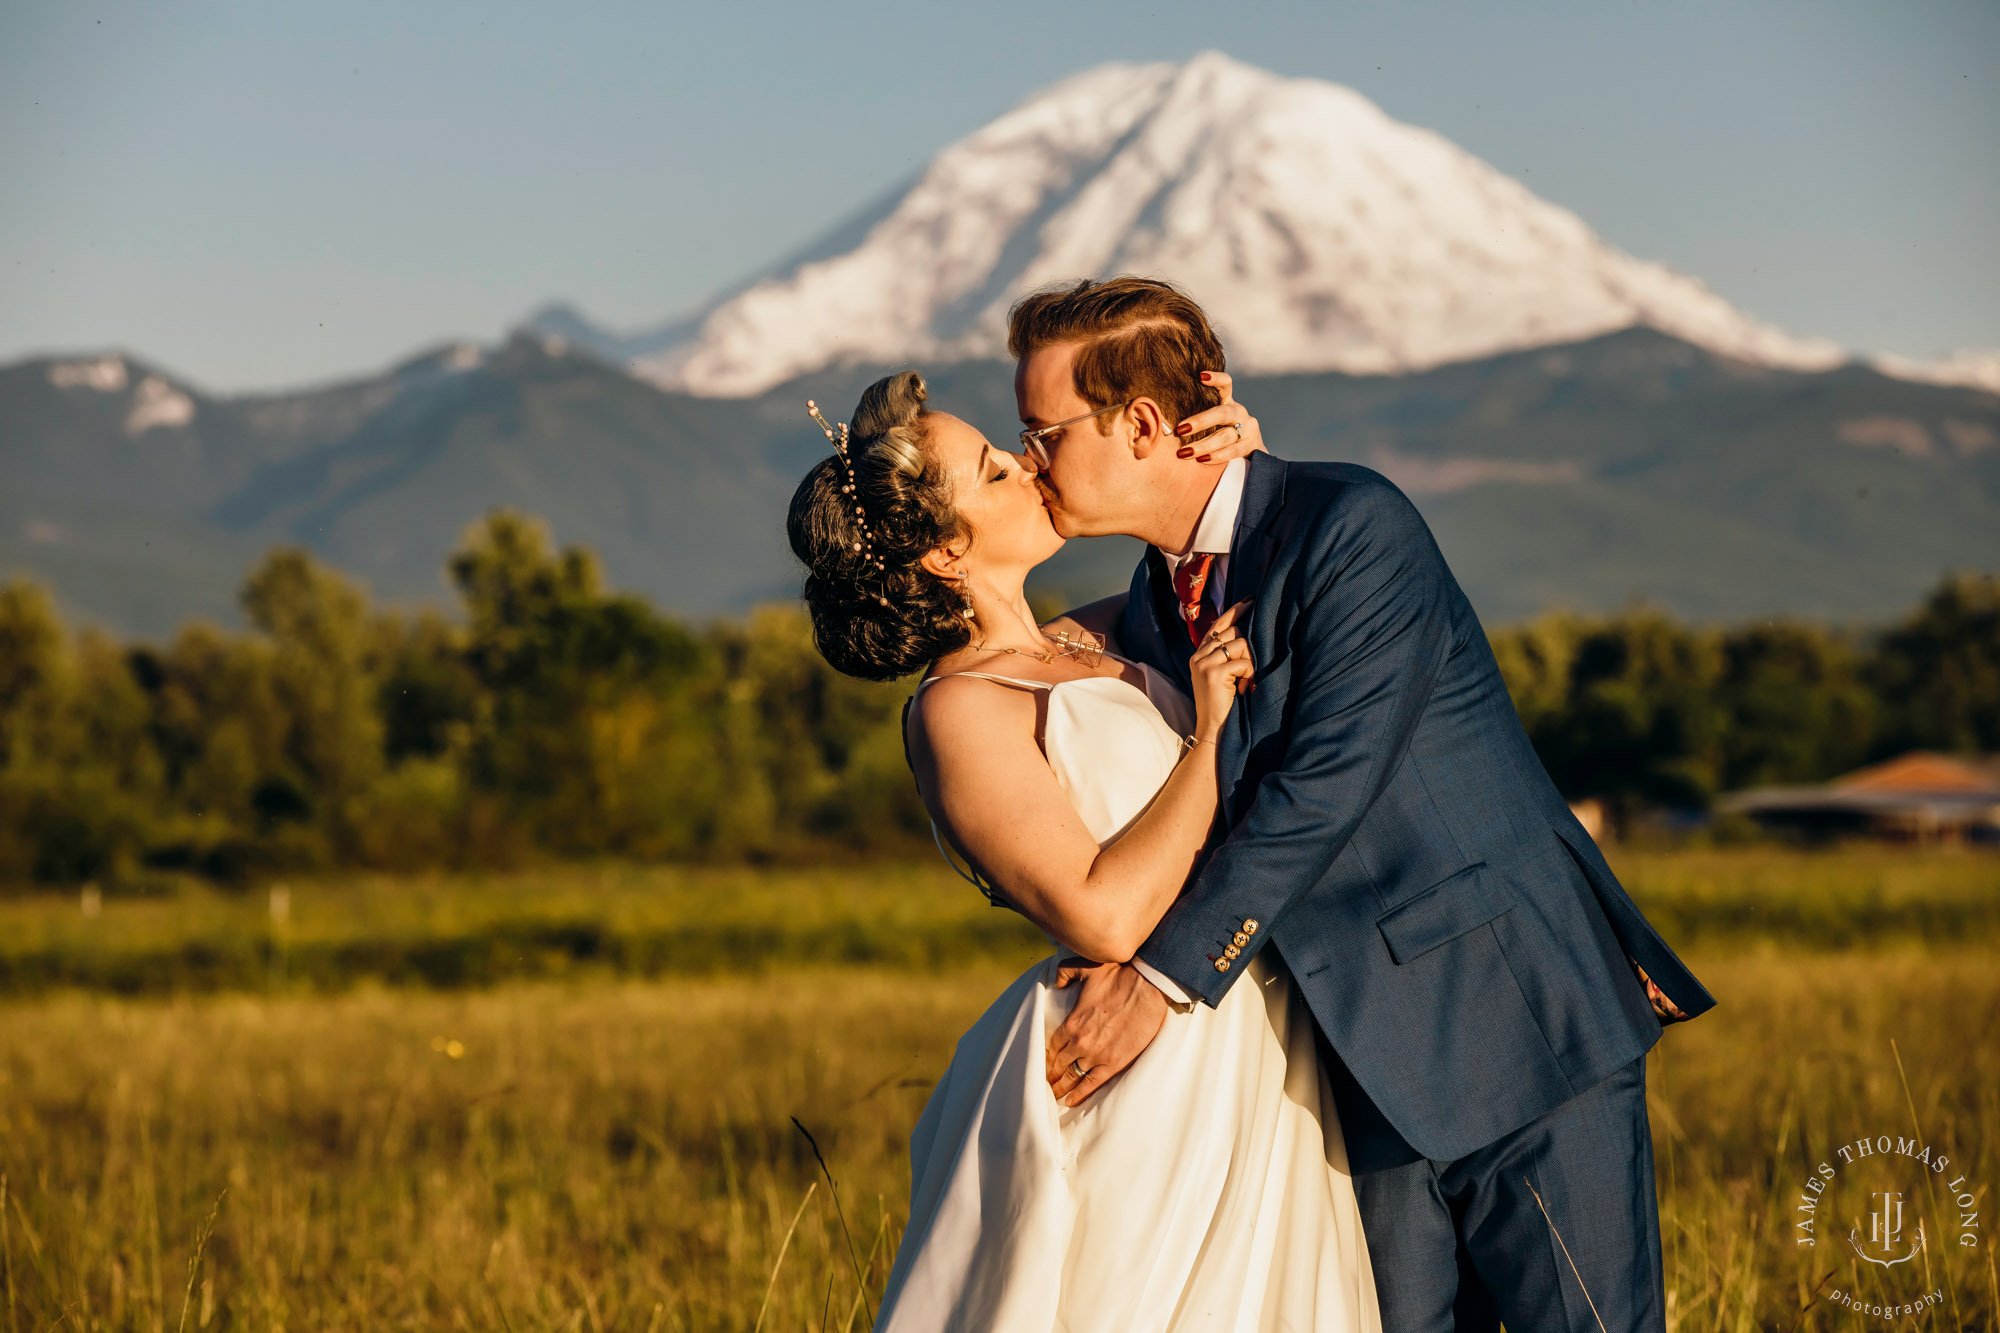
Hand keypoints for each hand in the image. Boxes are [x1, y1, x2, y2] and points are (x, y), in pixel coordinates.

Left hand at [1046, 961, 1170, 1104]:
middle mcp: (1080, 1042)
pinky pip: (1092, 1084)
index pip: (1053, 1045)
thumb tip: (1057, 982)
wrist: (1148, 986)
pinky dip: (1080, 1094)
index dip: (1049, 1055)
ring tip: (1054, 1094)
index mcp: (1072, 1022)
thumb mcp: (1086, 967)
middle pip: (1060, 1064)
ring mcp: (1097, 1055)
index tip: (1046, 1061)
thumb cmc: (1119, 975)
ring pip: (1073, 1076)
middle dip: (1052, 1074)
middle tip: (1046, 1082)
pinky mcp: (1114, 1063)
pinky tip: (1070, 1101)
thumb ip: (1065, 973)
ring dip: (1062, 1087)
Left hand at [1175, 370, 1262, 464]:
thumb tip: (1163, 419)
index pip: (1226, 384)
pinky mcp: (1252, 445)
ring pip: (1225, 436)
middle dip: (1200, 422)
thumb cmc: (1220, 433)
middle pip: (1222, 413)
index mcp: (1228, 402)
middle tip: (1180, 430)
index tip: (1200, 376)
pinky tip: (1201, 459)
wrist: (1251, 453)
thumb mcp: (1212, 421)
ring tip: (1184, 452)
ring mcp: (1248, 428)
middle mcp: (1239, 412)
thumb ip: (1196, 414)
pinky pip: (1233, 451)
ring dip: (1203, 445)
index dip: (1216, 378)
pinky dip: (1216, 456)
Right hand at [1192, 599, 1255, 726]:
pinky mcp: (1213, 673)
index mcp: (1199, 655)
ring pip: (1240, 644)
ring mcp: (1204, 663)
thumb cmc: (1222, 704)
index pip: (1217, 626)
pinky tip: (1244, 687)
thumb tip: (1243, 633)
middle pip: (1233, 632)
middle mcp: (1199, 656)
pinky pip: (1243, 662)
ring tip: (1245, 681)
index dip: (1233, 612)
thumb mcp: (1219, 675)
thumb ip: (1224, 655)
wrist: (1212, 729)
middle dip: (1248, 648)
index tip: (1249, 601)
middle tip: (1248, 670)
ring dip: (1250, 663)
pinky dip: (1249, 674)